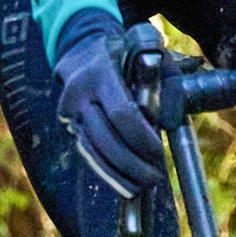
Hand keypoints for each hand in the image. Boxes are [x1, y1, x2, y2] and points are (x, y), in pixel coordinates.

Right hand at [52, 10, 163, 197]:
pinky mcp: (67, 126)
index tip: (158, 153)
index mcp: (100, 73)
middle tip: (156, 178)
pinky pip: (87, 155)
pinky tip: (126, 186)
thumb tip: (169, 123)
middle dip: (132, 163)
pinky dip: (107, 174)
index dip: (141, 139)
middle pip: (105, 139)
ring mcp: (68, 112)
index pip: (120, 114)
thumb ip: (169, 84)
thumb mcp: (152, 56)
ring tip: (144, 187)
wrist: (82, 50)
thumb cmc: (126, 55)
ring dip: (119, 175)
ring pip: (93, 152)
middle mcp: (78, 94)